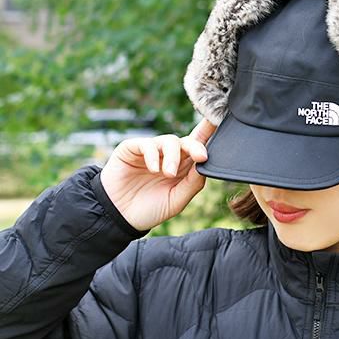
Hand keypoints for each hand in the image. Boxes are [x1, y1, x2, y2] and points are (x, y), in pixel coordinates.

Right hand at [99, 118, 217, 230]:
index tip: (219, 121)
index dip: (209, 132)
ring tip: (167, 174)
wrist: (119, 217)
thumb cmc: (149, 209)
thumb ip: (192, 183)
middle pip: (188, 141)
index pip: (198, 147)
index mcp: (183, 167)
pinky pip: (147, 144)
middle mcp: (169, 156)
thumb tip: (205, 164)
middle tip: (201, 156)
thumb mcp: (177, 200)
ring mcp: (151, 151)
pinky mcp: (132, 149)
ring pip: (169, 141)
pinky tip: (154, 169)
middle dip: (196, 146)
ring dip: (172, 156)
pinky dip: (153, 155)